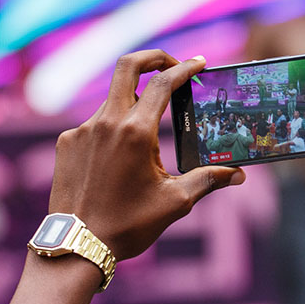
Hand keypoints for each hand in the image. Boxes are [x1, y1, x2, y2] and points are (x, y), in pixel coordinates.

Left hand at [48, 50, 244, 259]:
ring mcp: (82, 131)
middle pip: (127, 67)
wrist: (78, 246)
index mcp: (135, 132)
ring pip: (112, 101)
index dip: (184, 69)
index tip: (198, 63)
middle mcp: (106, 123)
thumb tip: (237, 174)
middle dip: (153, 57)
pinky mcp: (66, 143)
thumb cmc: (128, 225)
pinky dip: (112, 130)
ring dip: (133, 104)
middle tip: (171, 63)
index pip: (163, 84)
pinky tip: (120, 158)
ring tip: (149, 132)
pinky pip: (93, 125)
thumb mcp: (175, 202)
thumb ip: (208, 180)